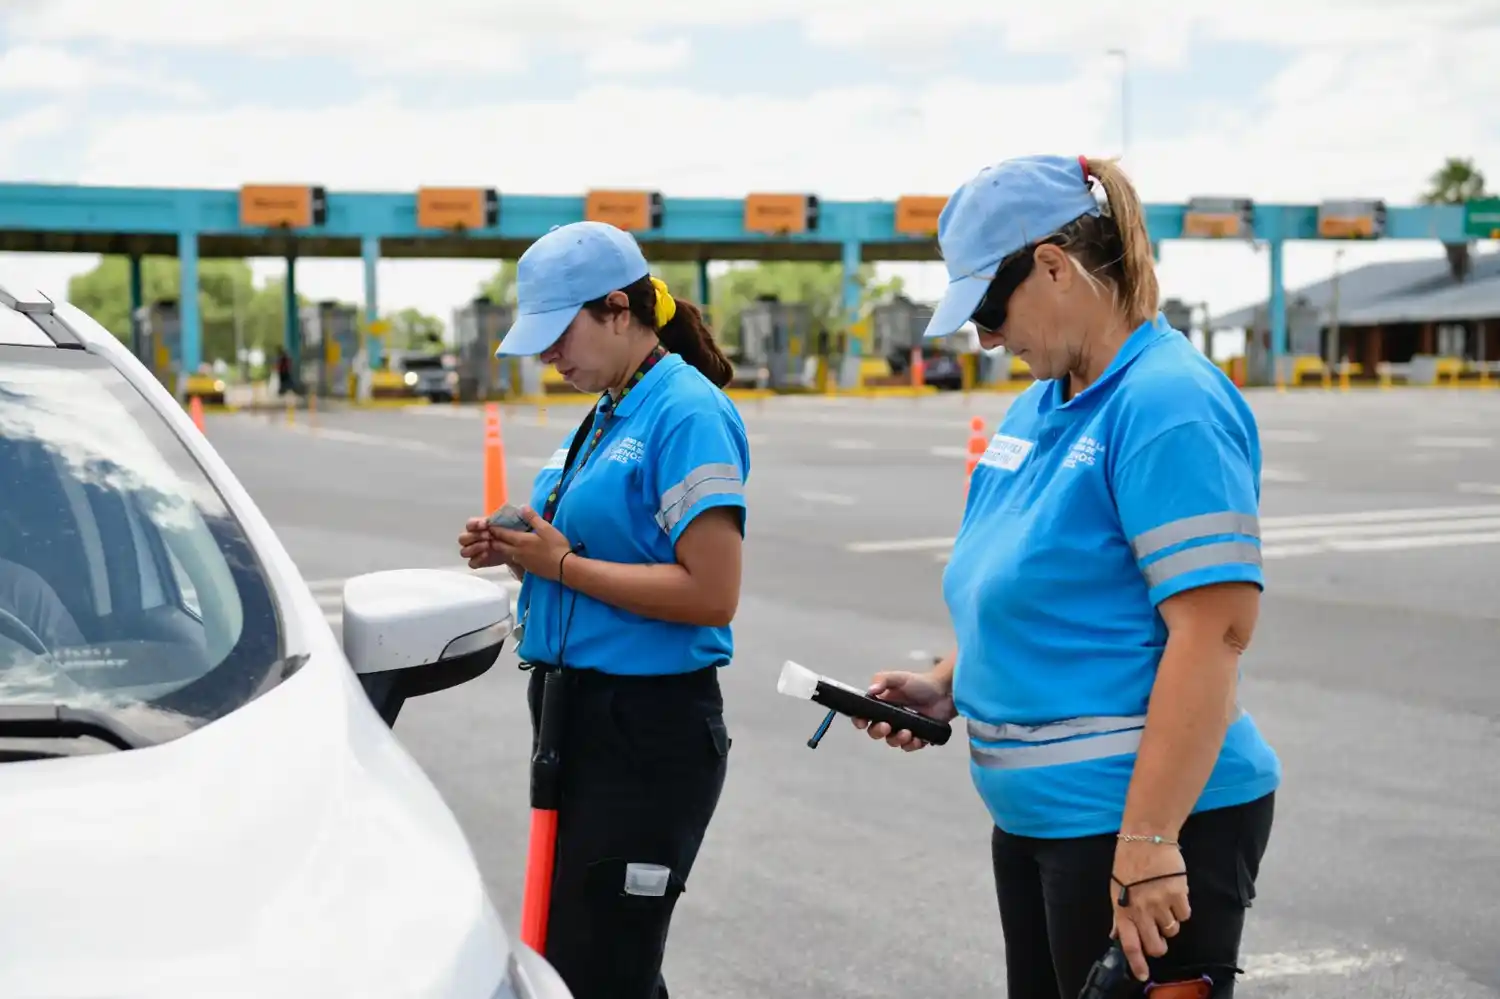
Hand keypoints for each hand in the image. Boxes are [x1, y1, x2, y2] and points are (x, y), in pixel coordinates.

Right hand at [457, 516, 523, 576]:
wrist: (513, 548)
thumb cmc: (508, 532)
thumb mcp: (509, 523)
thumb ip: (509, 518)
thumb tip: (523, 509)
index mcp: (476, 527)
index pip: (469, 524)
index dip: (475, 524)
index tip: (486, 524)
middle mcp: (471, 539)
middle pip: (463, 538)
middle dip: (475, 536)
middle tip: (488, 535)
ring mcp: (473, 551)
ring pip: (464, 551)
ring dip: (475, 548)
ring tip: (488, 545)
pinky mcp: (478, 561)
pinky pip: (471, 563)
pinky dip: (478, 559)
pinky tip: (487, 555)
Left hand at [489, 507, 573, 581]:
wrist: (563, 568)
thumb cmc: (555, 546)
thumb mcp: (546, 528)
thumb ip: (533, 518)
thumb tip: (523, 507)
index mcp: (520, 541)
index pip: (502, 534)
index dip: (495, 529)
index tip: (489, 525)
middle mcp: (517, 552)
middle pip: (500, 546)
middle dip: (494, 540)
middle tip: (491, 535)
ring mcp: (522, 561)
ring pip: (507, 554)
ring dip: (502, 548)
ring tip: (502, 543)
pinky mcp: (528, 568)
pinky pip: (515, 560)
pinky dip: (512, 555)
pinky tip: (517, 553)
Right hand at [851, 669, 956, 750]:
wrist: (945, 691)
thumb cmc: (921, 682)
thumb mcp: (900, 678)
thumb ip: (883, 680)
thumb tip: (870, 690)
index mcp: (882, 705)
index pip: (864, 716)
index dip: (860, 720)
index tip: (862, 722)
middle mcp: (890, 718)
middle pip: (875, 732)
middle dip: (878, 732)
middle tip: (887, 727)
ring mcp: (903, 728)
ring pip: (892, 741)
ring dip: (897, 740)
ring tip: (907, 732)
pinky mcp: (917, 736)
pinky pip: (909, 746)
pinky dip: (912, 744)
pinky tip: (917, 738)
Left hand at [1110, 839, 1189, 980]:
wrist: (1146, 837)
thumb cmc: (1129, 862)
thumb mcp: (1116, 887)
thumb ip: (1119, 914)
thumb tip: (1117, 934)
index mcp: (1123, 909)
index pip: (1130, 944)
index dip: (1137, 963)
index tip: (1142, 975)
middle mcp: (1142, 910)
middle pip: (1155, 945)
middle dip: (1158, 946)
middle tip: (1158, 935)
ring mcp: (1161, 903)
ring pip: (1172, 931)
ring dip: (1169, 924)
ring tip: (1163, 905)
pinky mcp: (1178, 894)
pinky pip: (1185, 915)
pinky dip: (1181, 910)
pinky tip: (1173, 895)